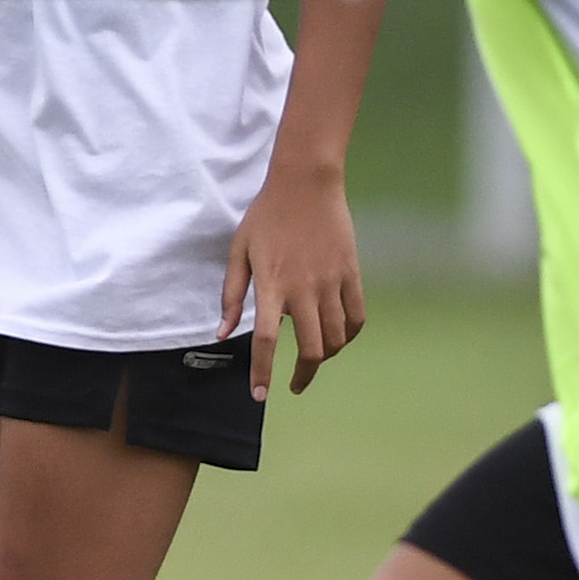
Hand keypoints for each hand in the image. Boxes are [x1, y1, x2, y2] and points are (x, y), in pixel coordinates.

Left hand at [221, 162, 365, 395]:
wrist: (305, 184)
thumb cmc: (266, 217)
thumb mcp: (239, 252)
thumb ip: (232, 295)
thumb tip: (222, 332)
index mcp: (271, 285)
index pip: (265, 340)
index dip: (263, 372)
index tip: (260, 395)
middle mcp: (303, 289)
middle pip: (311, 348)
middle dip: (303, 374)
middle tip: (294, 384)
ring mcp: (331, 282)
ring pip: (336, 338)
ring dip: (325, 356)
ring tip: (314, 358)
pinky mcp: (351, 274)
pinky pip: (356, 317)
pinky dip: (349, 335)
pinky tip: (338, 338)